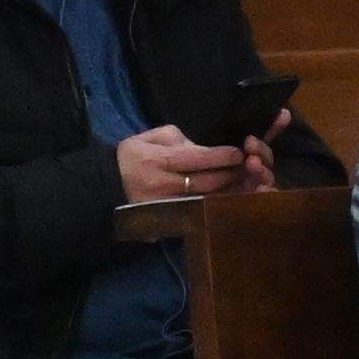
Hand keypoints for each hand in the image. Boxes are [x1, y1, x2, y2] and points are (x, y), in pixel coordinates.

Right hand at [113, 123, 270, 207]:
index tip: (239, 153)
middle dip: (232, 174)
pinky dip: (218, 206)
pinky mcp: (170, 220)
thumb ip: (180, 139)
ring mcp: (167, 207)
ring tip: (243, 182)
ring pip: (208, 200)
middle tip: (248, 168)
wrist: (110, 185)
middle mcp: (163, 186)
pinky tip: (229, 197)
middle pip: (208, 182)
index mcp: (157, 162)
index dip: (223, 156)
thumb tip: (207, 150)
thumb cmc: (134, 157)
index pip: (199, 159)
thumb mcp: (151, 138)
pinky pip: (201, 213)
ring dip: (230, 191)